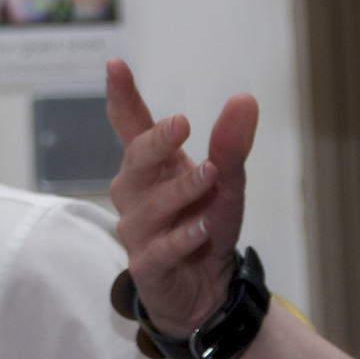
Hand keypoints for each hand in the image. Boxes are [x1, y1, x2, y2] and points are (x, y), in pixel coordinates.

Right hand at [105, 58, 256, 335]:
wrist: (206, 292)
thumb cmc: (204, 225)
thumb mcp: (226, 183)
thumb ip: (231, 145)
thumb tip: (245, 100)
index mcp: (153, 166)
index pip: (130, 126)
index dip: (121, 96)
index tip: (115, 66)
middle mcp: (137, 194)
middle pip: (134, 162)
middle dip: (155, 142)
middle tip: (183, 124)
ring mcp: (138, 231)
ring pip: (148, 206)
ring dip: (180, 189)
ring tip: (211, 176)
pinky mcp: (147, 266)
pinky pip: (159, 250)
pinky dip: (181, 237)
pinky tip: (202, 228)